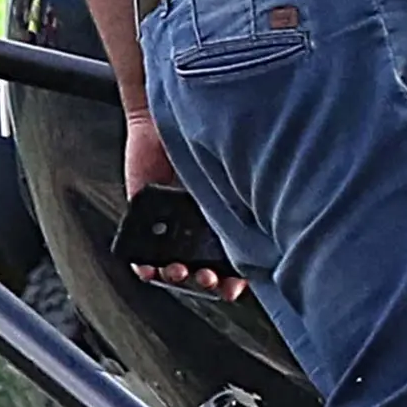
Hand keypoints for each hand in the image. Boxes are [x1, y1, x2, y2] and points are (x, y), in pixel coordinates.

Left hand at [122, 114, 246, 299]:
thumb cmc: (203, 138)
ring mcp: (170, 227)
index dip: (236, 279)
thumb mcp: (229, 172)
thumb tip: (265, 224)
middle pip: (205, 269)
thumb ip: (243, 196)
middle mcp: (200, 226)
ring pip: (175, 265)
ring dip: (178, 277)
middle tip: (207, 280)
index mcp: (226, 218)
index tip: (236, 286)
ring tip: (179, 272)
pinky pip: (141, 253)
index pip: (235, 260)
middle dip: (207, 282)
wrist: (161, 120)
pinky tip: (149, 269)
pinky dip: (144, 266)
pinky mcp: (142, 223)